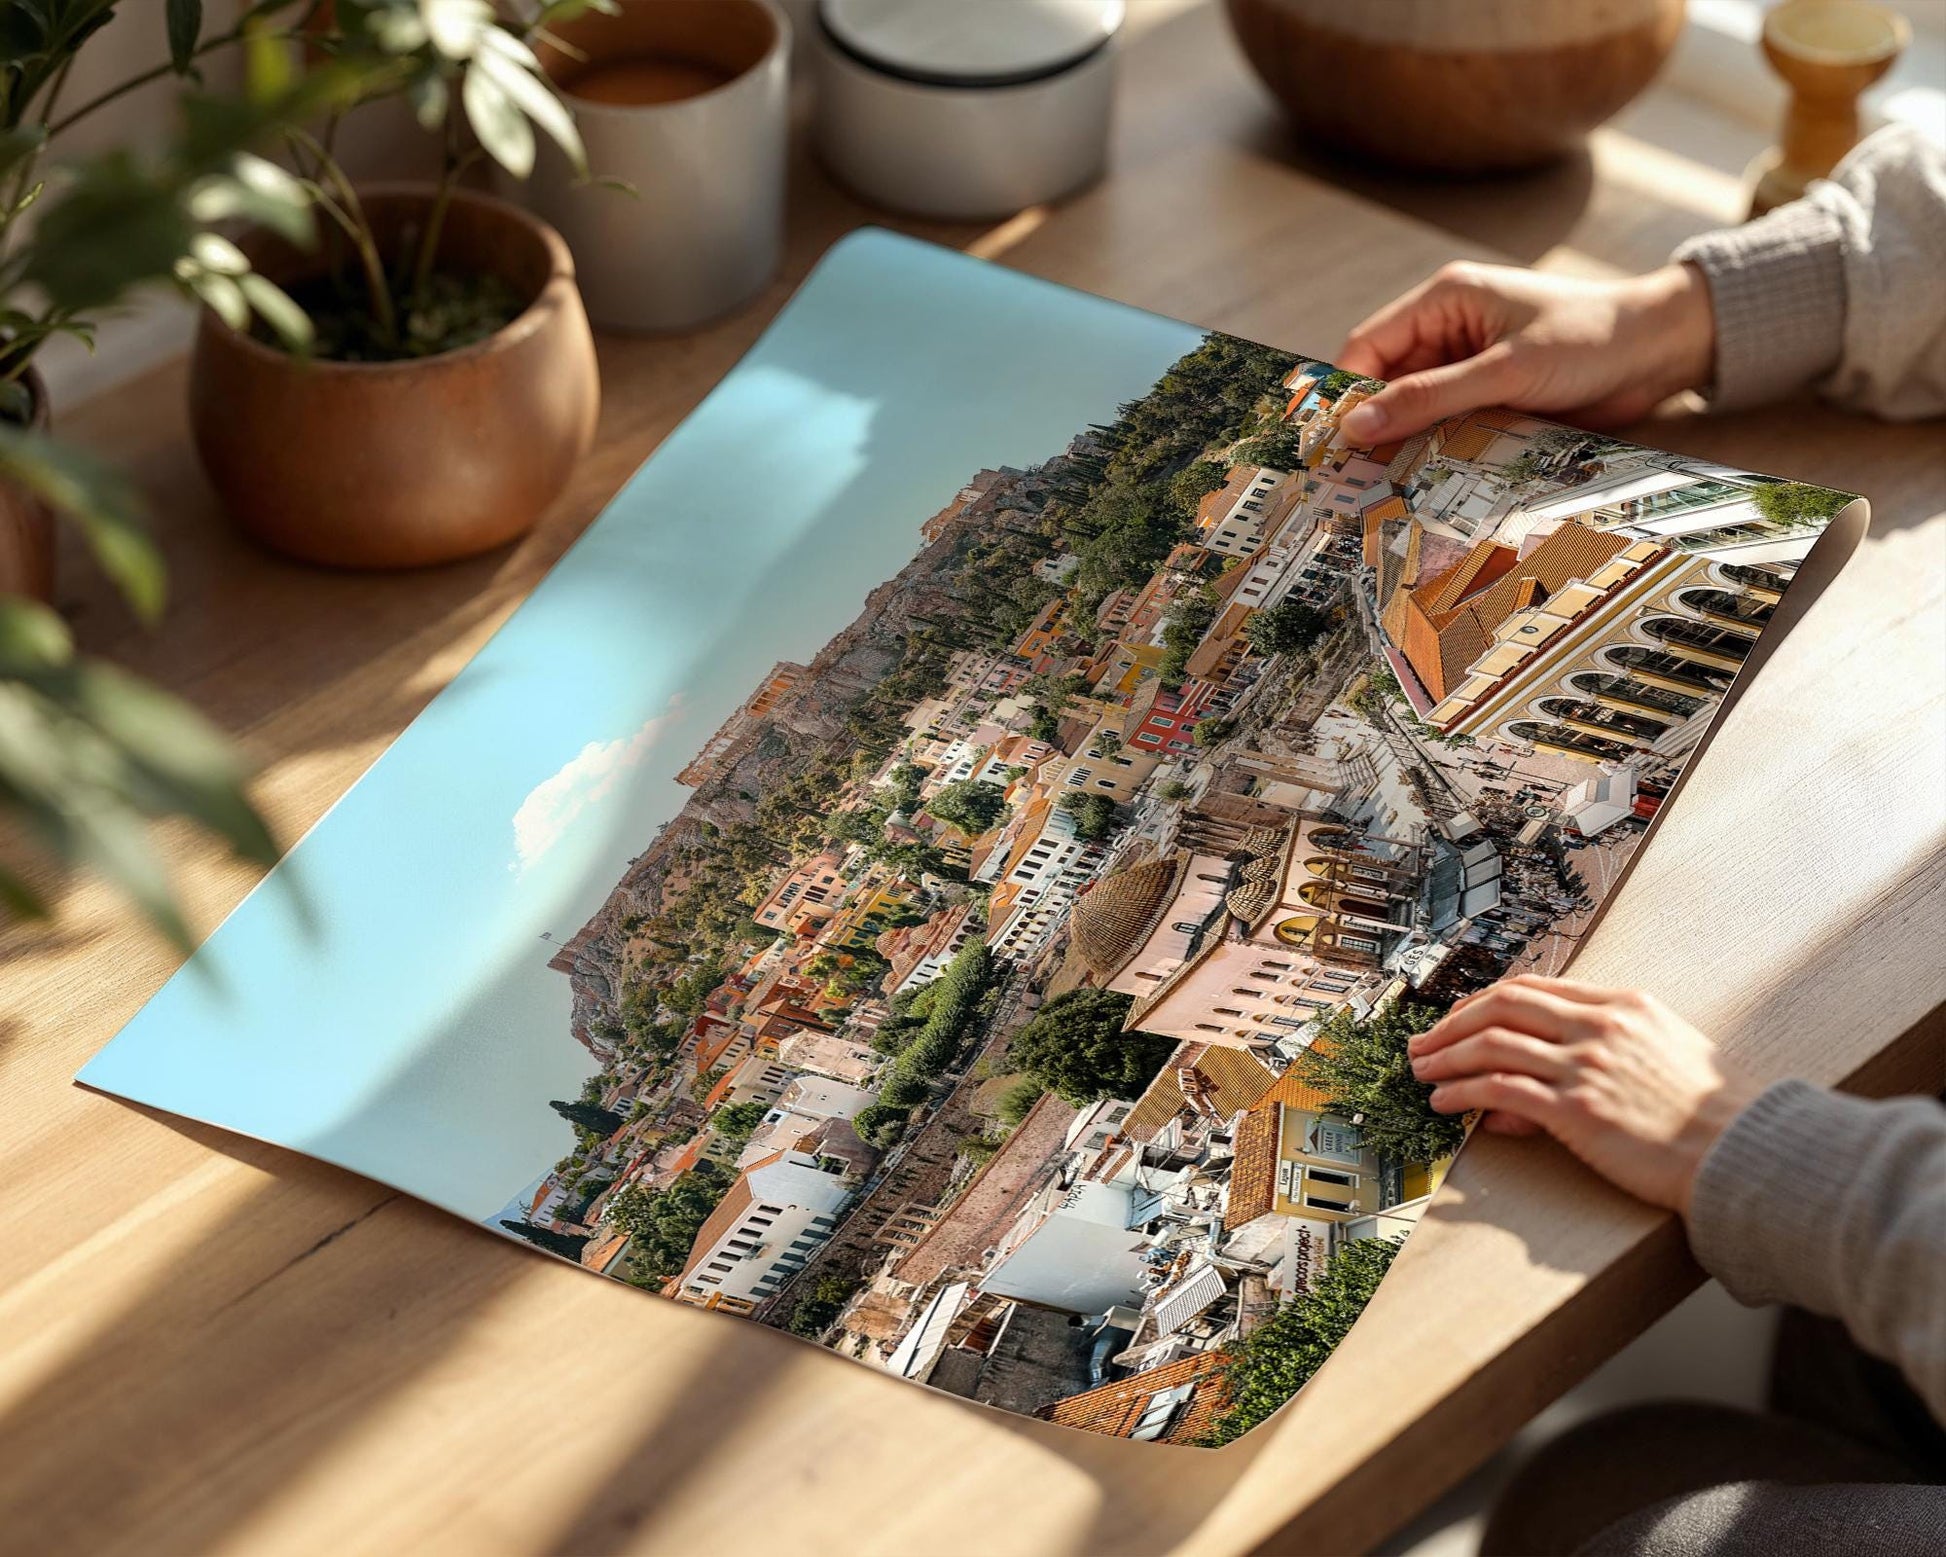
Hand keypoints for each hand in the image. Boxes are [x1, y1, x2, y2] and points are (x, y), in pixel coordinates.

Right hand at [1335, 261, 1716, 444]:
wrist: (1662, 352)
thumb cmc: (1590, 339)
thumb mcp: (1503, 370)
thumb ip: (1428, 397)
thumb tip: (1356, 426)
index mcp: (1445, 301)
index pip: (1368, 347)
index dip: (1346, 394)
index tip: (1333, 443)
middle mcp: (1450, 331)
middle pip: (1387, 384)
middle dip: (1375, 426)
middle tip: (1355, 477)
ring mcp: (1470, 366)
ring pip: (1416, 411)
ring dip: (1408, 443)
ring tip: (1389, 485)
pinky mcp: (1492, 397)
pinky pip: (1448, 426)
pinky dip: (1438, 450)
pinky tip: (1430, 478)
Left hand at [1408, 974, 1758, 1213]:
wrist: (1745, 1153)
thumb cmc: (1713, 1114)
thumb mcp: (1665, 1052)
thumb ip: (1607, 1047)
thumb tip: (1551, 1068)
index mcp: (1623, 1004)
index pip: (1534, 988)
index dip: (1485, 1001)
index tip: (1460, 1018)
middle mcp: (1601, 1025)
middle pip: (1502, 1005)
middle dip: (1453, 1023)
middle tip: (1426, 1042)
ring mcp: (1587, 1065)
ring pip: (1492, 1044)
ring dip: (1446, 1058)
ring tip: (1422, 1071)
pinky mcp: (1579, 1109)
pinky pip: (1501, 1090)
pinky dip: (1463, 1092)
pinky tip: (1446, 1102)